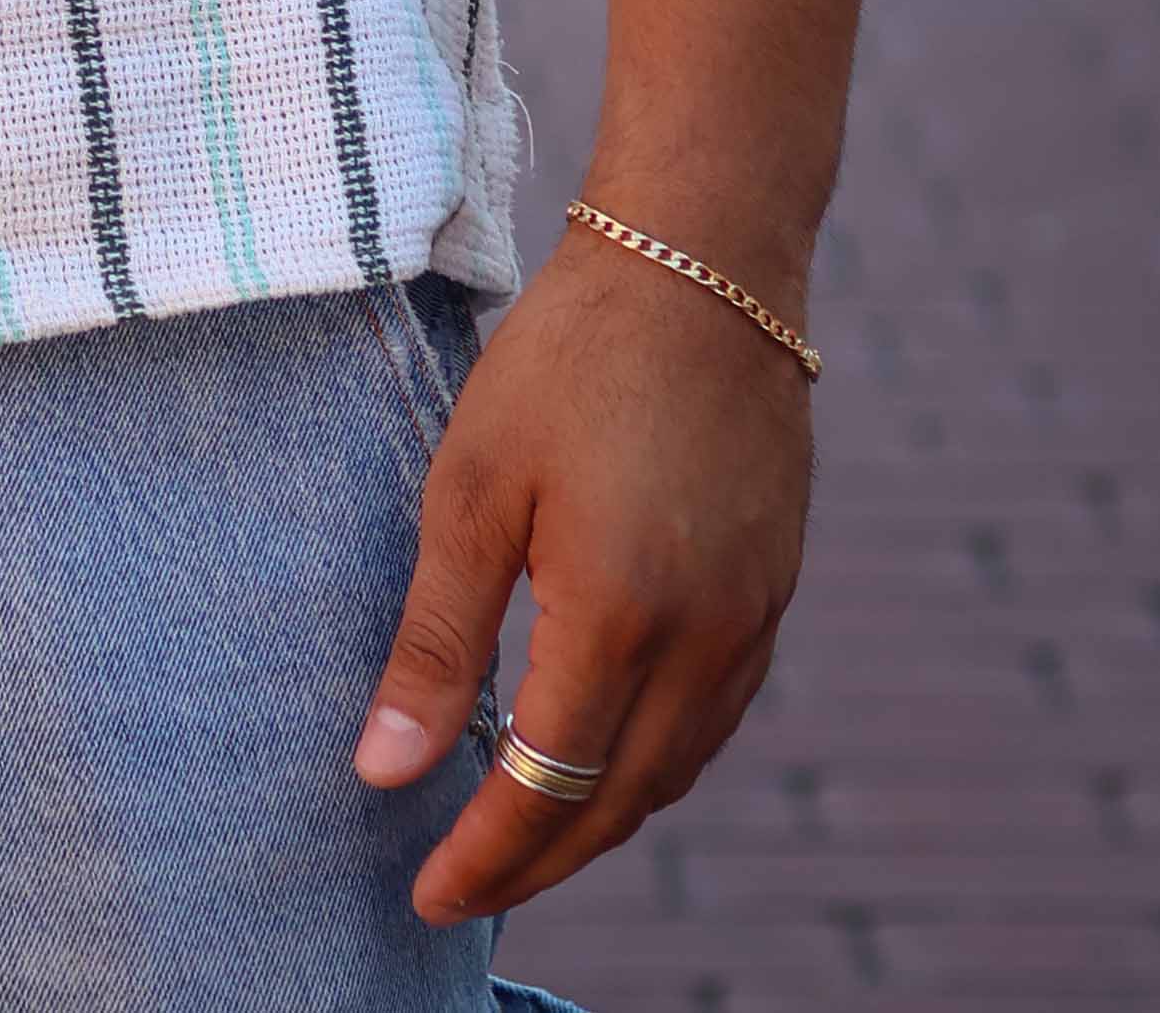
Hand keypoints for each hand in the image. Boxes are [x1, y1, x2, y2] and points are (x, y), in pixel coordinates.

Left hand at [354, 228, 813, 925]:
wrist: (700, 262)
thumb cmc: (567, 358)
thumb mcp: (471, 488)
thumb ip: (435, 642)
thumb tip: (385, 771)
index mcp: (620, 617)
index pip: (546, 787)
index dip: (486, 855)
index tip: (428, 898)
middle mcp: (704, 640)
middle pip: (619, 803)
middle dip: (539, 859)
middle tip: (466, 890)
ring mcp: (753, 619)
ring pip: (676, 771)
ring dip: (601, 820)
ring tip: (524, 839)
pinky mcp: (774, 590)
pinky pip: (715, 719)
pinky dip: (655, 762)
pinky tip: (607, 756)